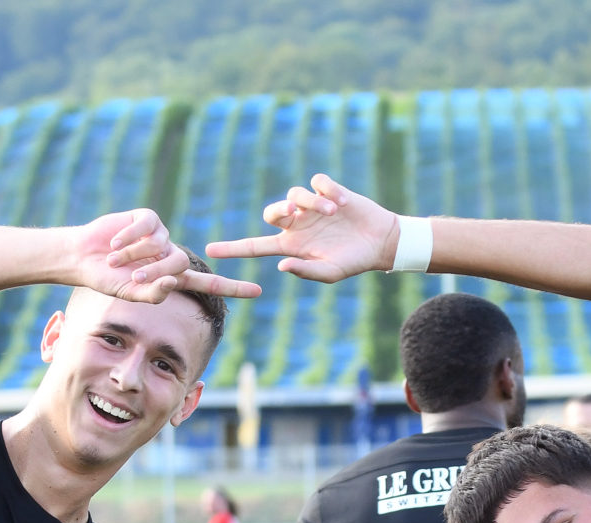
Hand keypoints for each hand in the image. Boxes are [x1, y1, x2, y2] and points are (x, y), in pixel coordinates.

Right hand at [72, 209, 260, 305]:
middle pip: (178, 263)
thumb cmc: (106, 279)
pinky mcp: (146, 217)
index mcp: (171, 277)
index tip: (257, 291)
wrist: (83, 257)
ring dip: (135, 254)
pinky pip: (148, 225)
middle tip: (131, 278)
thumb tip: (173, 284)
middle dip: (153, 272)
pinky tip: (114, 242)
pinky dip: (129, 236)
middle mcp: (170, 254)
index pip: (208, 283)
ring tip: (115, 258)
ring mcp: (160, 235)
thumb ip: (152, 293)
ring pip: (161, 245)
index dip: (232, 287)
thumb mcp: (129, 293)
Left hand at [206, 173, 399, 283]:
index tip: (210, 250)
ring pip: (294, 193)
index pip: (256, 246)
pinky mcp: (329, 192)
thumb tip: (281, 265)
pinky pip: (317, 182)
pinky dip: (327, 191)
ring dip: (312, 201)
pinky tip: (343, 204)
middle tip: (292, 213)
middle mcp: (298, 225)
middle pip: (272, 211)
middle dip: (278, 210)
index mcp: (293, 246)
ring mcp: (312, 207)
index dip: (233, 248)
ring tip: (334, 212)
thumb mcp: (330, 272)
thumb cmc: (354, 261)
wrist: (380, 242)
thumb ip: (306, 270)